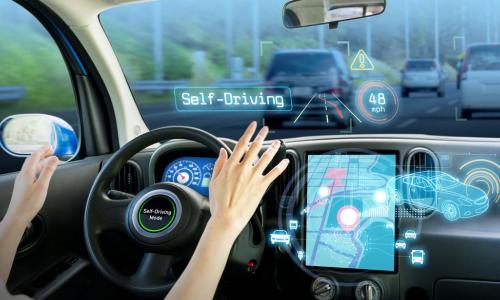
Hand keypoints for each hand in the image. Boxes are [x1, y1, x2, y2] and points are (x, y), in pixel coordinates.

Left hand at [5, 145, 58, 225]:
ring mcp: (21, 181)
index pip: (35, 156)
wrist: (17, 216)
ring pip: (30, 167)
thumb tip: (54, 159)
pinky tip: (41, 173)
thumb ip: (48, 171)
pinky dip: (37, 169)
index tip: (50, 146)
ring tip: (48, 160)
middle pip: (31, 160)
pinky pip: (30, 173)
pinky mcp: (22, 186)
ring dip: (39, 161)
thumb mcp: (42, 186)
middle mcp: (23, 175)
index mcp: (27, 173)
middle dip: (41, 154)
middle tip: (50, 151)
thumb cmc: (29, 203)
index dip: (43, 150)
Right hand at [208, 121, 288, 236]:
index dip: (248, 133)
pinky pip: (274, 173)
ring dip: (273, 148)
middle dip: (261, 136)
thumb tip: (221, 152)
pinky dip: (281, 166)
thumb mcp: (213, 181)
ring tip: (277, 143)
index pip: (241, 144)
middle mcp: (243, 168)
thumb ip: (219, 164)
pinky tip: (285, 161)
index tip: (253, 126)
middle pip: (255, 147)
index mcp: (230, 166)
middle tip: (266, 130)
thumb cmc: (219, 203)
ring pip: (266, 157)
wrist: (227, 218)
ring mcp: (253, 176)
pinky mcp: (261, 186)